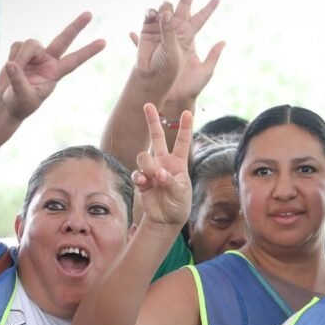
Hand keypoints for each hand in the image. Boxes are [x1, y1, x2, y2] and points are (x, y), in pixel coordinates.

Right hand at [0, 12, 104, 120]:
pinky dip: (11, 57)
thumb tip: (11, 64)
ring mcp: (36, 54)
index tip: (104, 42)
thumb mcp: (23, 97)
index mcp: (55, 73)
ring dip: (20, 58)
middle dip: (75, 27)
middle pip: (63, 40)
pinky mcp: (22, 50)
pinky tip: (10, 69)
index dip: (89, 51)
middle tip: (90, 14)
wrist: (9, 101)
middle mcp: (49, 60)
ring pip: (30, 44)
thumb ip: (18, 81)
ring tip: (13, 74)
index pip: (75, 60)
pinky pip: (16, 46)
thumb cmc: (20, 103)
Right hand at [130, 0, 221, 99]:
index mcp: (189, 36)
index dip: (209, 8)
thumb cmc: (187, 85)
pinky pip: (145, 21)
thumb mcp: (203, 70)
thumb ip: (209, 54)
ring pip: (162, 10)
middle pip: (182, 6)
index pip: (200, 18)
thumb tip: (223, 41)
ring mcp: (160, 31)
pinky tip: (146, 18)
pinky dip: (145, 17)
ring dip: (161, 10)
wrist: (164, 91)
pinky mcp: (146, 35)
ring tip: (158, 18)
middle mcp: (175, 30)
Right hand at [134, 103, 192, 228]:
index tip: (188, 112)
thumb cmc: (179, 205)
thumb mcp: (180, 193)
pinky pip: (136, 172)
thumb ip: (169, 181)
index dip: (185, 127)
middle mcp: (163, 162)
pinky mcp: (141, 180)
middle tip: (148, 105)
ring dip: (148, 166)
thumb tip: (157, 173)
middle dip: (152, 121)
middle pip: (156, 137)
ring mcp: (151, 170)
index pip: (182, 142)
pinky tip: (144, 183)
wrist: (166, 219)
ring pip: (144, 156)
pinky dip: (139, 177)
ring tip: (155, 179)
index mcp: (178, 163)